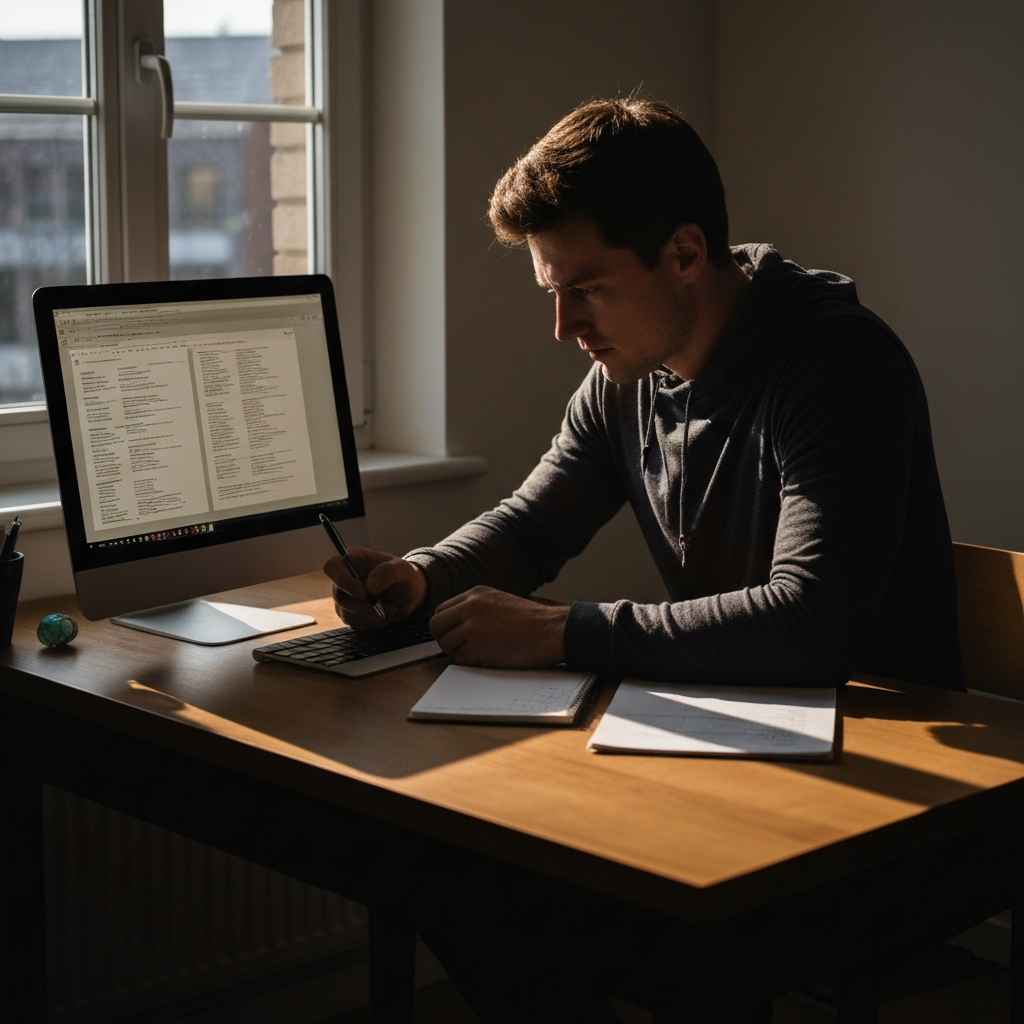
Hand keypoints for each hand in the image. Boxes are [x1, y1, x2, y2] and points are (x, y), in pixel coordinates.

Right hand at [324, 547, 427, 628]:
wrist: (409, 595)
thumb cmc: (405, 576)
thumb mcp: (403, 570)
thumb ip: (387, 572)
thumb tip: (369, 585)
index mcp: (354, 559)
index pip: (332, 567)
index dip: (342, 580)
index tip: (363, 592)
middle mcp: (345, 577)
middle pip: (339, 596)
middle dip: (364, 606)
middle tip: (389, 608)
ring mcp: (345, 597)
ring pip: (346, 613)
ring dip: (372, 616)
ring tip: (392, 610)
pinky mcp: (350, 614)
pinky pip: (354, 624)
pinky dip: (372, 623)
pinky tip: (384, 616)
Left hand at [429, 587, 567, 667]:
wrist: (552, 630)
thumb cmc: (532, 621)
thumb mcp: (499, 601)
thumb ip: (476, 607)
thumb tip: (456, 623)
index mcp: (475, 594)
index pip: (441, 610)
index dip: (445, 626)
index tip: (455, 635)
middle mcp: (470, 606)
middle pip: (436, 626)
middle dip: (445, 639)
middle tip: (461, 647)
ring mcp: (473, 626)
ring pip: (446, 644)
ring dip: (459, 652)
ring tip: (480, 652)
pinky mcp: (478, 646)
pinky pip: (460, 658)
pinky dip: (471, 662)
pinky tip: (487, 658)